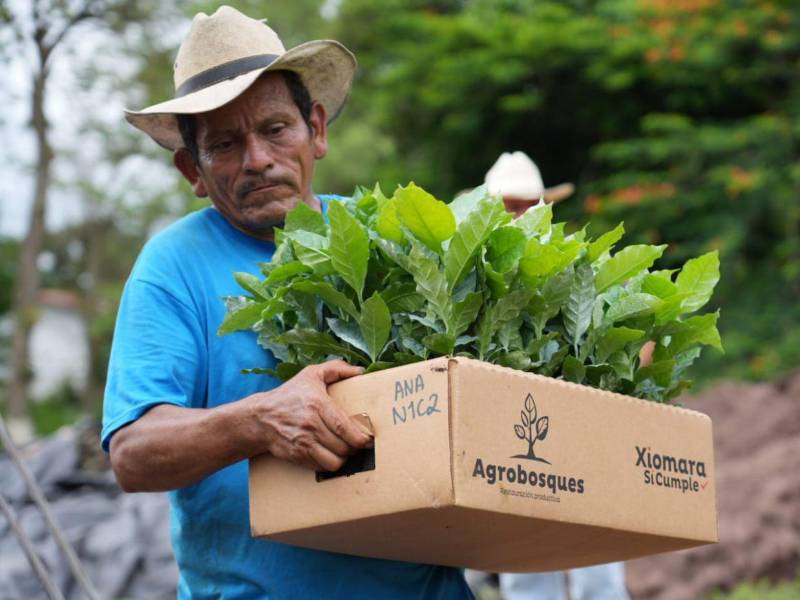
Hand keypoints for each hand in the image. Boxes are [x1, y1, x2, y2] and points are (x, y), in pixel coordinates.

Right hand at [250, 360, 372, 471]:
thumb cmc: (289, 395)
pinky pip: (322, 468)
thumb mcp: (311, 374)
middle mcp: (310, 425)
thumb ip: (336, 368)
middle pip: (343, 446)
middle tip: (359, 443)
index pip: (344, 427)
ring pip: (334, 461)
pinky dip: (330, 464)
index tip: (368, 439)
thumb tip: (359, 371)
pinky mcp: (297, 456)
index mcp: (317, 404)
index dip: (360, 437)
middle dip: (355, 448)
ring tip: (346, 450)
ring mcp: (303, 443)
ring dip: (344, 458)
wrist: (260, 418)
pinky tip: (332, 455)